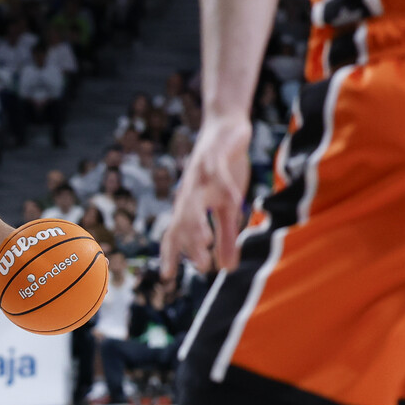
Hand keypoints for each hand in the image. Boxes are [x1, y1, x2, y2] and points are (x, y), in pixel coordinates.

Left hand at [161, 114, 252, 279]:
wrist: (226, 127)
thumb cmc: (224, 169)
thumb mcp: (227, 205)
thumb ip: (226, 236)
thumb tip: (227, 269)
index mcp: (190, 204)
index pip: (175, 232)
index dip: (170, 253)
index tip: (168, 277)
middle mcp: (190, 191)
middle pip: (183, 220)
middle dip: (189, 244)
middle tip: (201, 266)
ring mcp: (200, 174)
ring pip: (195, 200)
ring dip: (199, 221)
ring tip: (208, 242)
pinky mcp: (214, 156)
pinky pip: (218, 174)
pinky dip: (225, 188)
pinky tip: (236, 201)